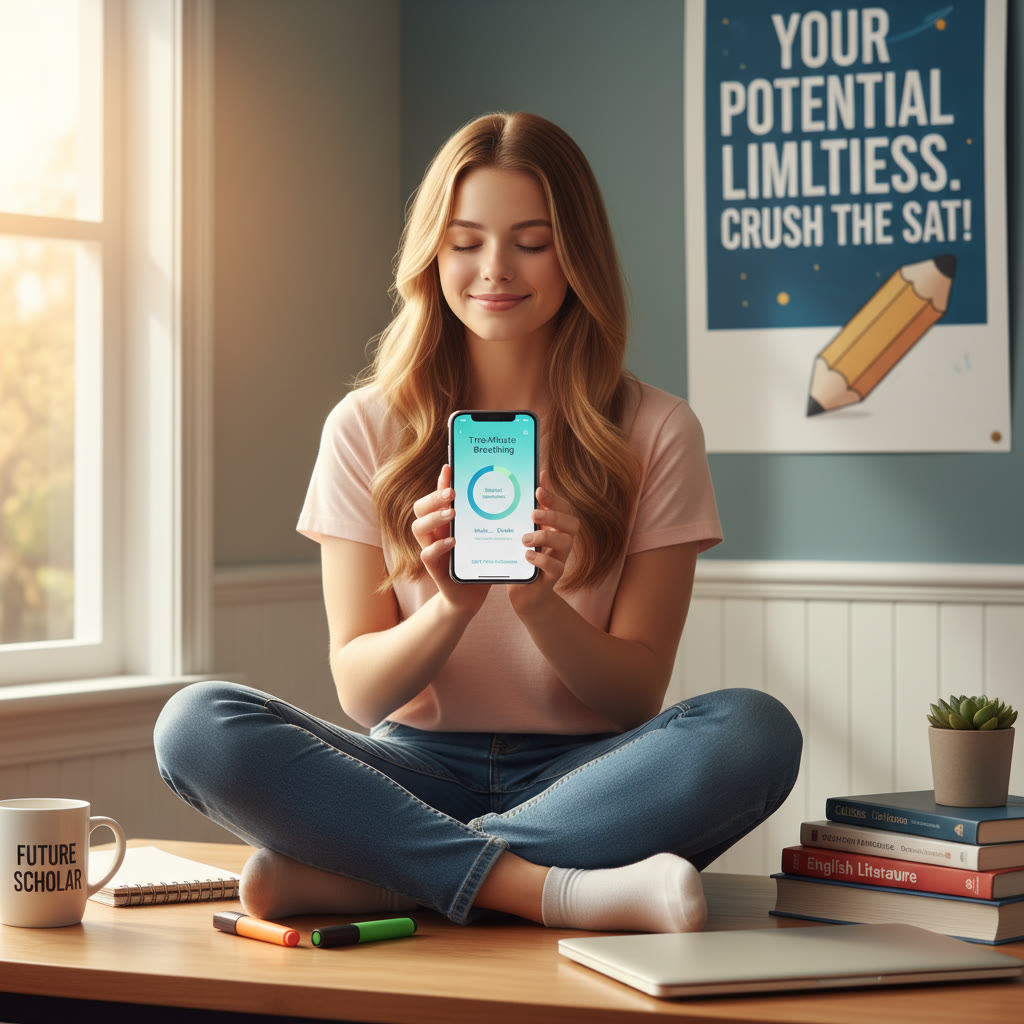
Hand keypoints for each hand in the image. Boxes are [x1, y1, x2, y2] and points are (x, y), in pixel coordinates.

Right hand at [411, 465, 487, 617]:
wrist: (471, 596)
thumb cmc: (479, 561)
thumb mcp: (485, 536)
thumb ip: (490, 517)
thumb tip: (511, 492)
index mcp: (444, 521)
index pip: (437, 497)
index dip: (440, 481)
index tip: (449, 468)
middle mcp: (434, 533)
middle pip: (420, 508)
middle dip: (433, 497)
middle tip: (452, 493)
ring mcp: (431, 549)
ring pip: (418, 527)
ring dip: (434, 517)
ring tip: (452, 513)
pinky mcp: (434, 568)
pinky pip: (427, 554)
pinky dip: (438, 547)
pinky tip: (452, 542)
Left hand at [508, 469, 579, 614]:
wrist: (524, 592)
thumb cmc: (524, 555)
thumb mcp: (524, 530)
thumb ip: (532, 506)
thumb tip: (540, 474)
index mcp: (556, 527)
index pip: (564, 508)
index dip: (554, 498)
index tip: (538, 490)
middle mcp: (562, 541)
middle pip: (572, 523)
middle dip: (553, 516)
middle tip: (532, 514)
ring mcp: (560, 559)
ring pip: (565, 543)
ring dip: (544, 537)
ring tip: (524, 539)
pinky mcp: (553, 577)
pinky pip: (555, 567)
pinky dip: (542, 559)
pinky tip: (527, 556)